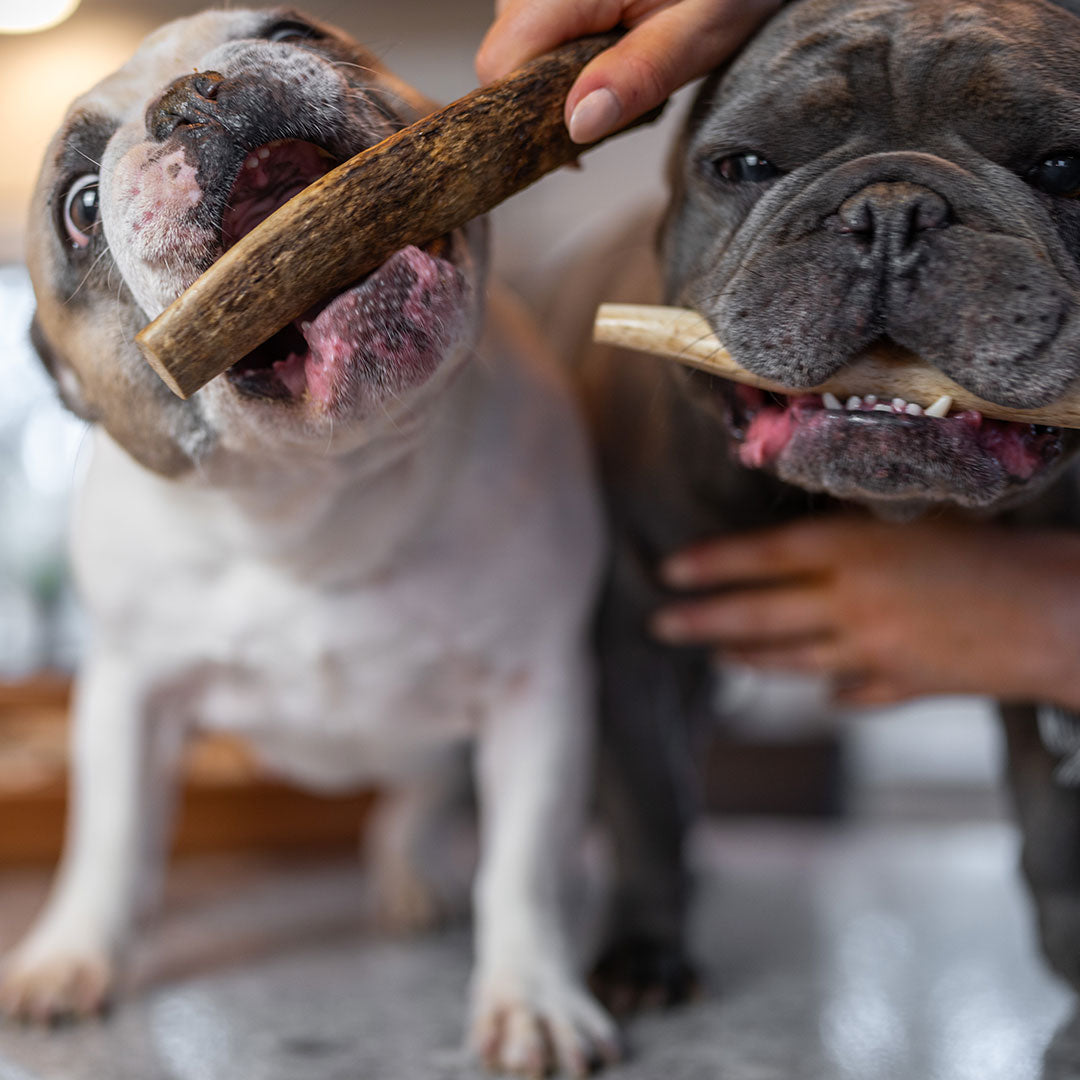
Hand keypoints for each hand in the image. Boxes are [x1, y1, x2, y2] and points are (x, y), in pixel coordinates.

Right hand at [476, 0, 781, 143]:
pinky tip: (608, 55)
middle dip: (544, 96)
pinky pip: (541, 23)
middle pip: (504, 52)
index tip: (573, 145)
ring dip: (556, 73)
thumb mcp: (700, 31)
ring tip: (618, 72)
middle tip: (612, 107)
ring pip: (519, 39)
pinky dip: (565, 50)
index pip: (501, 60)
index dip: (526, 113)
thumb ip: (639, 75)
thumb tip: (577, 125)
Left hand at [652, 516, 1079, 708]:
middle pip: (759, 615)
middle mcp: (851, 603)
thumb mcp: (919, 524)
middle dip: (703, 620)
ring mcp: (873, 652)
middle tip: (660, 625)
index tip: (670, 571)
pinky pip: (851, 692)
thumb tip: (809, 555)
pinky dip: (830, 691)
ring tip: (716, 656)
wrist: (1060, 613)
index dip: (713, 564)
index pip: (763, 556)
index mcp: (855, 550)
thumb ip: (859, 543)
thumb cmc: (998, 548)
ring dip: (748, 658)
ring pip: (791, 659)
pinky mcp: (903, 686)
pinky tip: (819, 695)